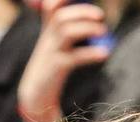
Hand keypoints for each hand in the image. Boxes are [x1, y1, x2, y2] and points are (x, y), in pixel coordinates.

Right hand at [18, 0, 110, 121]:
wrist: (35, 95)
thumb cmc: (50, 69)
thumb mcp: (54, 46)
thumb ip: (68, 30)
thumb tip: (95, 21)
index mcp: (47, 32)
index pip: (50, 6)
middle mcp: (47, 39)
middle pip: (61, 16)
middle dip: (83, 12)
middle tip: (101, 16)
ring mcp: (50, 53)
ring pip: (66, 32)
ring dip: (87, 28)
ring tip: (104, 32)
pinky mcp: (56, 69)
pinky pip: (74, 57)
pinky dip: (90, 54)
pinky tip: (104, 54)